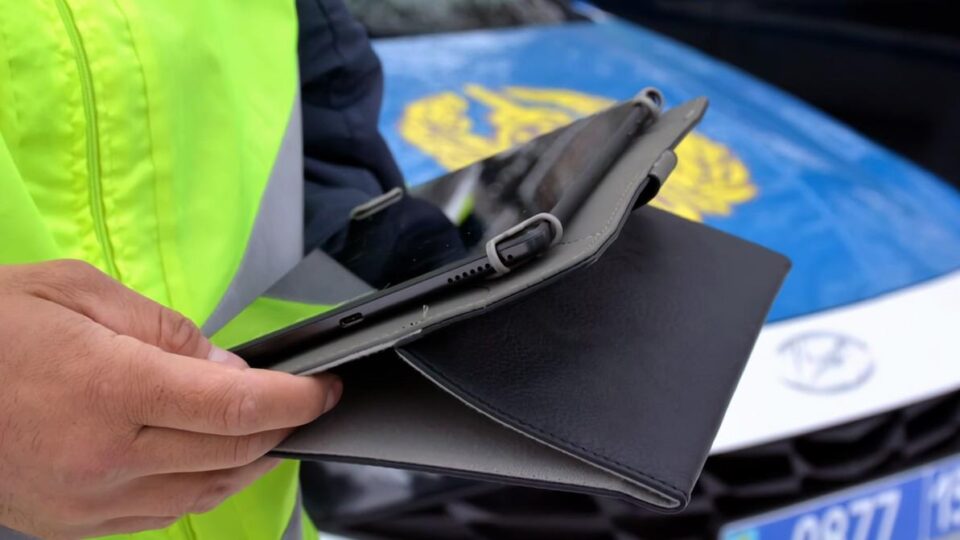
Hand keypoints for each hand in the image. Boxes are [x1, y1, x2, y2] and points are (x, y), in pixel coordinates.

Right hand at [0, 260, 341, 538]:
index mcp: (111, 388)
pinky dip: (200, 491)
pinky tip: (208, 465)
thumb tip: (225, 363)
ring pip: (203, 495)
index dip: (295, 400)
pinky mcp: (72, 524)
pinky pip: (160, 516)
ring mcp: (88, 500)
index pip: (237, 407)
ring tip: (267, 433)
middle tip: (300, 403)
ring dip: (248, 465)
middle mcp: (105, 455)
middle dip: (280, 428)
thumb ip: (165, 330)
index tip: (323, 391)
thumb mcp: (76, 293)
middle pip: (231, 454)